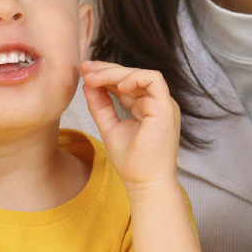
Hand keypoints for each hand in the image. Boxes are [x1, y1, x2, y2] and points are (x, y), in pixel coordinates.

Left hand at [81, 62, 181, 190]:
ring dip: (115, 73)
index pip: (126, 83)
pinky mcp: (166, 108)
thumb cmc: (132, 163)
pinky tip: (117, 85)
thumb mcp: (109, 127)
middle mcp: (157, 103)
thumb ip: (100, 106)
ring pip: (141, 74)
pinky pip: (154, 80)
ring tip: (94, 78)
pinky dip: (135, 78)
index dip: (105, 75)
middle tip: (85, 68)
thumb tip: (88, 84)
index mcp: (146, 108)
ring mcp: (164, 104)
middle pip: (132, 76)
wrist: (145, 183)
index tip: (85, 72)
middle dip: (106, 69)